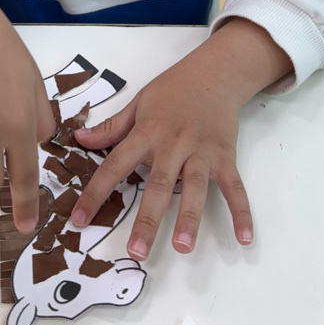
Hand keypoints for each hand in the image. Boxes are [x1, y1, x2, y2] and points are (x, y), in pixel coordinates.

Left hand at [71, 18, 291, 259]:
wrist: (214, 72)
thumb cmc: (173, 89)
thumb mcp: (138, 102)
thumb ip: (112, 127)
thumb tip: (79, 140)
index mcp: (147, 132)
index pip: (115, 165)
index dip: (95, 193)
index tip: (79, 221)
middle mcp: (173, 144)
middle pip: (159, 184)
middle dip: (148, 219)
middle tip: (137, 252)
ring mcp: (201, 151)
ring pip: (195, 187)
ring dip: (190, 217)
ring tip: (183, 246)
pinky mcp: (225, 156)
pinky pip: (235, 187)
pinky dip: (241, 210)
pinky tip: (245, 237)